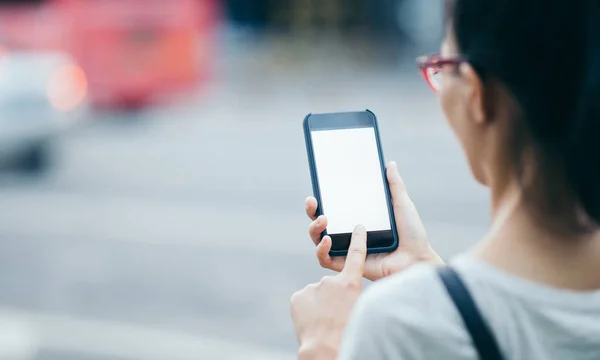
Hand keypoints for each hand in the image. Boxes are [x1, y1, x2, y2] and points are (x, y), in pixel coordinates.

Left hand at [291, 225, 367, 359]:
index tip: (358, 227)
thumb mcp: (358, 310)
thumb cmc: (346, 334)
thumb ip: (351, 294)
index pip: (356, 255)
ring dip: (321, 306)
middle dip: (333, 298)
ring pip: (318, 294)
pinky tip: (312, 322)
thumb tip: (343, 292)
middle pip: (332, 285)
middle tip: (335, 316)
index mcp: (350, 284)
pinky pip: (305, 300)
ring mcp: (312, 287)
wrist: (323, 350)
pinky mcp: (298, 296)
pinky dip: (308, 309)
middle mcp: (330, 281)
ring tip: (324, 322)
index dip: (358, 240)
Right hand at [306, 161, 442, 281]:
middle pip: (320, 222)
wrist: (417, 260)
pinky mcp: (347, 265)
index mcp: (360, 219)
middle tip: (312, 201)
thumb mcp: (402, 205)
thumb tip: (390, 164)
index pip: (334, 207)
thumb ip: (395, 185)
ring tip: (323, 220)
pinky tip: (328, 239)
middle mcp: (350, 234)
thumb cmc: (413, 235)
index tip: (318, 188)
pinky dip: (321, 250)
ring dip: (314, 229)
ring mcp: (347, 250)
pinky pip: (325, 260)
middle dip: (311, 211)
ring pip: (318, 240)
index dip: (322, 199)